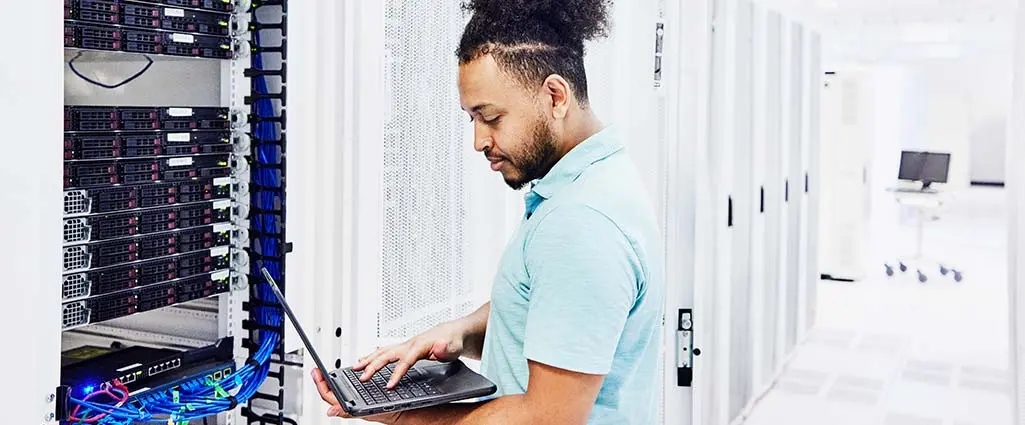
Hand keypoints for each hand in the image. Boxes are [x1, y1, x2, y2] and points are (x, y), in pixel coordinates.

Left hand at [311, 369, 400, 422]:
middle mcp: (351, 404)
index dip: (320, 384)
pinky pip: (350, 390)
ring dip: (332, 381)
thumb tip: (330, 412)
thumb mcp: (369, 411)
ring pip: (339, 391)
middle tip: (316, 371)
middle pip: (331, 392)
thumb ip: (348, 412)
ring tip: (326, 373)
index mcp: (349, 407)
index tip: (316, 373)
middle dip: (322, 381)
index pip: (328, 396)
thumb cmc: (388, 413)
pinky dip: (344, 382)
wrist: (403, 413)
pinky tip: (344, 377)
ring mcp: (356, 401)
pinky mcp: (362, 397)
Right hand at [353, 320, 467, 387]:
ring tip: (355, 369)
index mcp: (420, 345)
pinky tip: (364, 359)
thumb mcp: (454, 347)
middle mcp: (409, 344)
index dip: (396, 373)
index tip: (389, 385)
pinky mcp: (403, 347)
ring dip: (368, 359)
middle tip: (363, 378)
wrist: (453, 333)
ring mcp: (405, 345)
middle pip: (387, 355)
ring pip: (382, 351)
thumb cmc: (452, 341)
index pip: (405, 361)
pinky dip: (372, 355)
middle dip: (373, 366)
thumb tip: (439, 347)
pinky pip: (385, 351)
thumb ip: (446, 349)